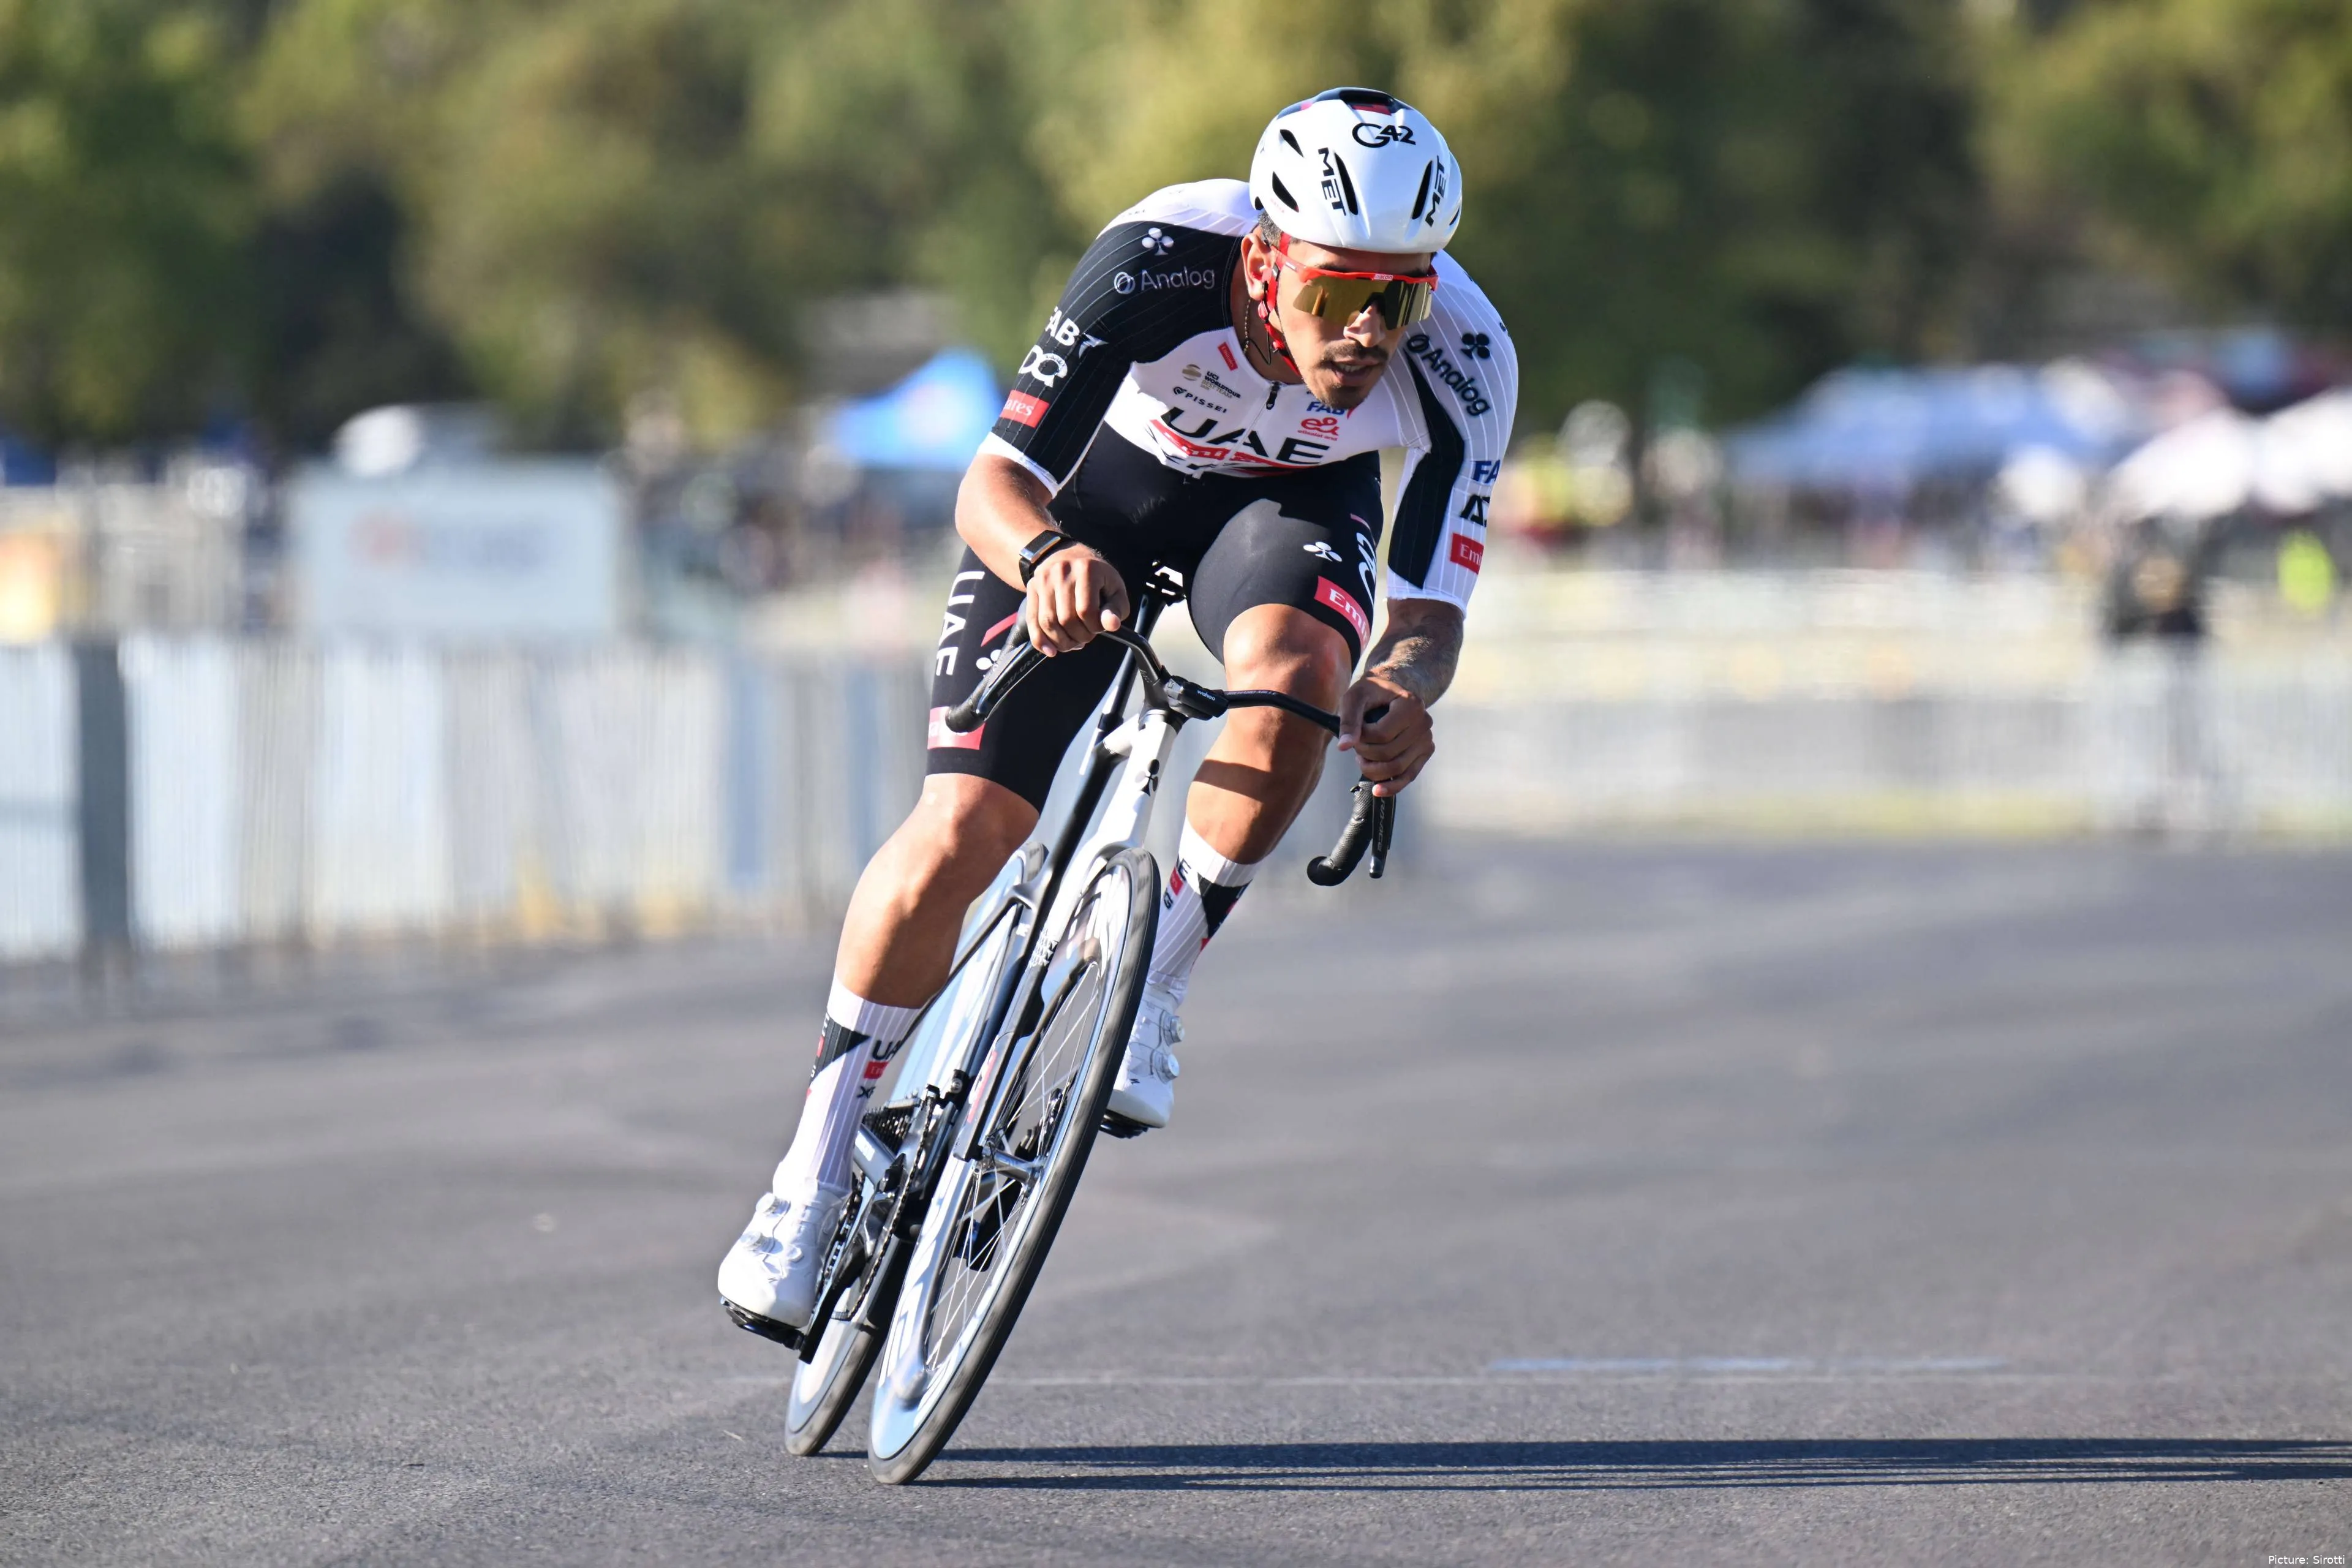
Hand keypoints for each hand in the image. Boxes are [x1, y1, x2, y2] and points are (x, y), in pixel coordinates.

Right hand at [1023, 547, 1129, 655]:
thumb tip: (1111, 625)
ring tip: (1072, 643)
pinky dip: (1040, 640)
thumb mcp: (1114, 587)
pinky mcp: (1032, 588)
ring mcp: (1043, 580)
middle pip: (1066, 619)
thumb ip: (1116, 608)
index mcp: (1086, 569)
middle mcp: (1061, 572)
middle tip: (1086, 637)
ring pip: (1048, 622)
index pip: (1086, 611)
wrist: (1067, 554)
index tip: (1099, 628)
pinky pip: (1032, 620)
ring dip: (1061, 641)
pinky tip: (1051, 651)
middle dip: (1079, 636)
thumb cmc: (1095, 575)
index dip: (1094, 627)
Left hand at [1337, 673, 1432, 797]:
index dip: (1361, 738)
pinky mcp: (1425, 752)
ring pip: (1397, 767)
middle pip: (1388, 753)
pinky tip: (1377, 790)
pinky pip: (1409, 775)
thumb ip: (1348, 720)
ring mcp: (1427, 739)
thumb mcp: (1354, 698)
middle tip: (1356, 747)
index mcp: (1411, 704)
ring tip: (1362, 758)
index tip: (1355, 732)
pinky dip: (1392, 786)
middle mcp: (1424, 722)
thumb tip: (1344, 746)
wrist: (1392, 691)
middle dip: (1365, 754)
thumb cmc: (1371, 692)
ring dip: (1373, 769)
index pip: (1381, 734)